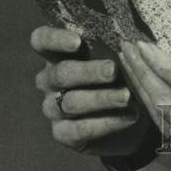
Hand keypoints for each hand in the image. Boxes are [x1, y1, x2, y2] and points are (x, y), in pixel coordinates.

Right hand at [31, 25, 149, 158]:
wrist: (128, 115)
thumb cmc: (119, 74)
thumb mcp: (115, 56)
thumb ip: (112, 45)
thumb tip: (126, 37)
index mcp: (56, 54)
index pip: (42, 40)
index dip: (56, 39)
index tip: (78, 41)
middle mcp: (48, 80)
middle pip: (61, 73)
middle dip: (89, 72)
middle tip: (113, 70)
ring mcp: (52, 108)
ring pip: (72, 102)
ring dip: (101, 99)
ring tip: (127, 97)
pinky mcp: (62, 133)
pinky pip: (80, 129)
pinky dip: (107, 122)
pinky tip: (129, 116)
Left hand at [119, 39, 170, 170]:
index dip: (165, 67)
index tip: (146, 47)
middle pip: (168, 105)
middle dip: (144, 74)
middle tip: (127, 49)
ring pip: (161, 121)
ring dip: (143, 91)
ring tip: (130, 66)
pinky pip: (168, 137)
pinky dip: (156, 114)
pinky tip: (144, 93)